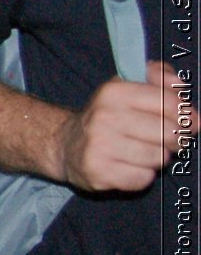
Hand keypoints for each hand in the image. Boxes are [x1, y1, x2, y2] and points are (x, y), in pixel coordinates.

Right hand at [60, 61, 181, 192]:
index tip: (188, 121)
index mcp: (113, 92)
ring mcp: (99, 146)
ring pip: (159, 157)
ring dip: (157, 158)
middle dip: (176, 139)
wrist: (66, 145)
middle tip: (167, 140)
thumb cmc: (107, 117)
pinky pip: (143, 178)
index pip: (171, 103)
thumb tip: (178, 83)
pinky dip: (142, 175)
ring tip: (143, 153)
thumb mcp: (127, 87)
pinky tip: (129, 166)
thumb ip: (158, 76)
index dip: (187, 115)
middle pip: (170, 133)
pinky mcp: (98, 172)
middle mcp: (104, 117)